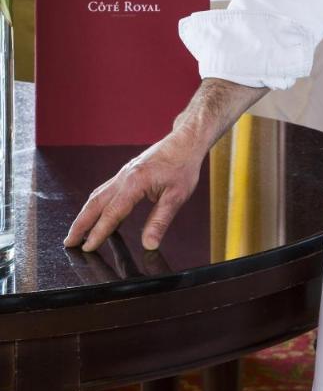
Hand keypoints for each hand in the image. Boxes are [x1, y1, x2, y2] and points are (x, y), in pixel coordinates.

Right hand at [63, 125, 205, 252]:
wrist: (185, 141)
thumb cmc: (183, 166)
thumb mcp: (177, 196)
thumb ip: (160, 220)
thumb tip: (149, 244)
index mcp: (135, 182)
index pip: (112, 213)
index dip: (99, 232)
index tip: (87, 248)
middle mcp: (124, 177)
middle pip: (95, 203)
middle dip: (81, 224)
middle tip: (69, 243)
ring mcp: (124, 173)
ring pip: (98, 196)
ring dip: (85, 214)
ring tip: (77, 233)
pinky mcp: (127, 173)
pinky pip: (106, 191)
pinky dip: (97, 205)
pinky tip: (99, 215)